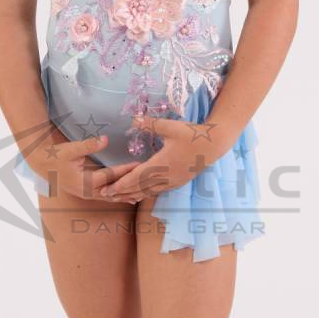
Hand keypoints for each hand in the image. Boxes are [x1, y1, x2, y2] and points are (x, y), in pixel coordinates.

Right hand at [27, 131, 140, 201]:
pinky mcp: (86, 192)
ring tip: (141, 195)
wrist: (42, 164)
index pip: (109, 177)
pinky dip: (116, 195)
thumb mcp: (72, 148)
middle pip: (112, 191)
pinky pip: (104, 196)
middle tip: (146, 181)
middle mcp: (87, 192)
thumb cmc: (57, 155)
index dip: (124, 171)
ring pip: (109, 197)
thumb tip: (105, 139)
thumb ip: (89, 145)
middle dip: (129, 186)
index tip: (138, 166)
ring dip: (124, 195)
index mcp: (84, 182)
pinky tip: (126, 196)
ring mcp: (86, 194)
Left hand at [98, 115, 213, 202]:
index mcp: (161, 164)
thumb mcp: (170, 126)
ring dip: (132, 196)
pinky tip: (140, 194)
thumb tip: (133, 118)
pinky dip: (146, 194)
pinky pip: (158, 191)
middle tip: (105, 196)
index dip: (120, 184)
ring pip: (148, 192)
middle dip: (121, 193)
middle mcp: (165, 176)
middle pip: (139, 188)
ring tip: (119, 198)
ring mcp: (173, 181)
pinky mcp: (178, 182)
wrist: (213, 145)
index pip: (136, 177)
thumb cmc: (191, 134)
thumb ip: (150, 124)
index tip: (107, 189)